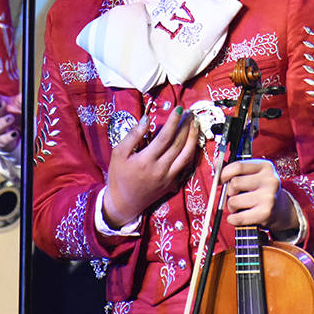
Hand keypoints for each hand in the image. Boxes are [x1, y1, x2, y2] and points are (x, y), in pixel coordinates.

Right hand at [0, 83, 20, 152]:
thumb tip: (27, 92)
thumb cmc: (11, 113)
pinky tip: (14, 133)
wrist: (11, 133)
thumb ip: (20, 99)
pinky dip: (8, 137)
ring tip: (10, 118)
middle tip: (2, 104)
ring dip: (2, 123)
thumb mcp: (16, 105)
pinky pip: (1, 140)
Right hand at [102, 107, 197, 228]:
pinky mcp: (172, 183)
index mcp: (146, 160)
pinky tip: (192, 142)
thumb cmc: (118, 176)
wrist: (123, 203)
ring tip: (195, 124)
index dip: (174, 122)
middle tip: (189, 113)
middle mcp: (160, 169)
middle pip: (179, 144)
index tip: (179, 109)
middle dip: (186, 127)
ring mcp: (168, 177)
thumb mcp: (118, 154)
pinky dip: (191, 152)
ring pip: (186, 155)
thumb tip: (147, 119)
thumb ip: (133, 135)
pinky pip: (185, 166)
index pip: (165, 137)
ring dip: (193, 138)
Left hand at [221, 158, 296, 234]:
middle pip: (234, 183)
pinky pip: (238, 217)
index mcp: (265, 167)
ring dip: (231, 206)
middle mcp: (269, 180)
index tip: (220, 179)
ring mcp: (268, 197)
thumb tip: (216, 163)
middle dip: (228, 192)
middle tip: (233, 195)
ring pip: (233, 201)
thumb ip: (234, 168)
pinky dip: (233, 219)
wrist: (282, 210)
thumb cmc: (262, 190)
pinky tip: (238, 217)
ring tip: (239, 206)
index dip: (224, 173)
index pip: (238, 166)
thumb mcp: (253, 174)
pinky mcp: (265, 213)